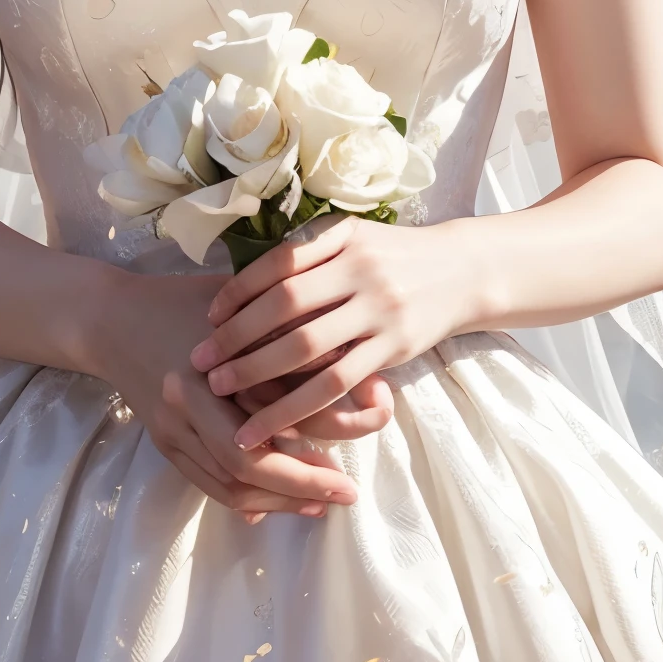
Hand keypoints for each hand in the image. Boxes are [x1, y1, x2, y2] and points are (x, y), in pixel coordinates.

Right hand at [95, 269, 358, 522]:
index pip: (279, 404)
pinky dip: (244, 499)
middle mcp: (189, 399)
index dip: (326, 424)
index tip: (371, 424)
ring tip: (320, 502)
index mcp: (215, 359)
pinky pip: (206, 485)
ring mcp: (171, 427)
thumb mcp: (236, 301)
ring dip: (278, 500)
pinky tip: (274, 505)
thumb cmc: (182, 299)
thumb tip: (349, 356)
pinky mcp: (162, 444)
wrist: (108, 318)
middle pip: (251, 460)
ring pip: (228, 483)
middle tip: (348, 492)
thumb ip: (283, 327)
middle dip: (304, 483)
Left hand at [190, 218, 464, 450]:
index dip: (239, 291)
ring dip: (257, 374)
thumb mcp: (354, 236)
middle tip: (199, 361)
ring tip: (220, 394)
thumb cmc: (394, 255)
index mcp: (342, 238)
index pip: (278, 265)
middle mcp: (359, 271)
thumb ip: (309, 252)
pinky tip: (270, 425)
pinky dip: (298, 407)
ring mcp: (378, 310)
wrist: (463, 271)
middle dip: (237, 336)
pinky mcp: (392, 348)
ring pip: (307, 348)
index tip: (210, 316)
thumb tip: (242, 281)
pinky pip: (337, 383)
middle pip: (285, 306)